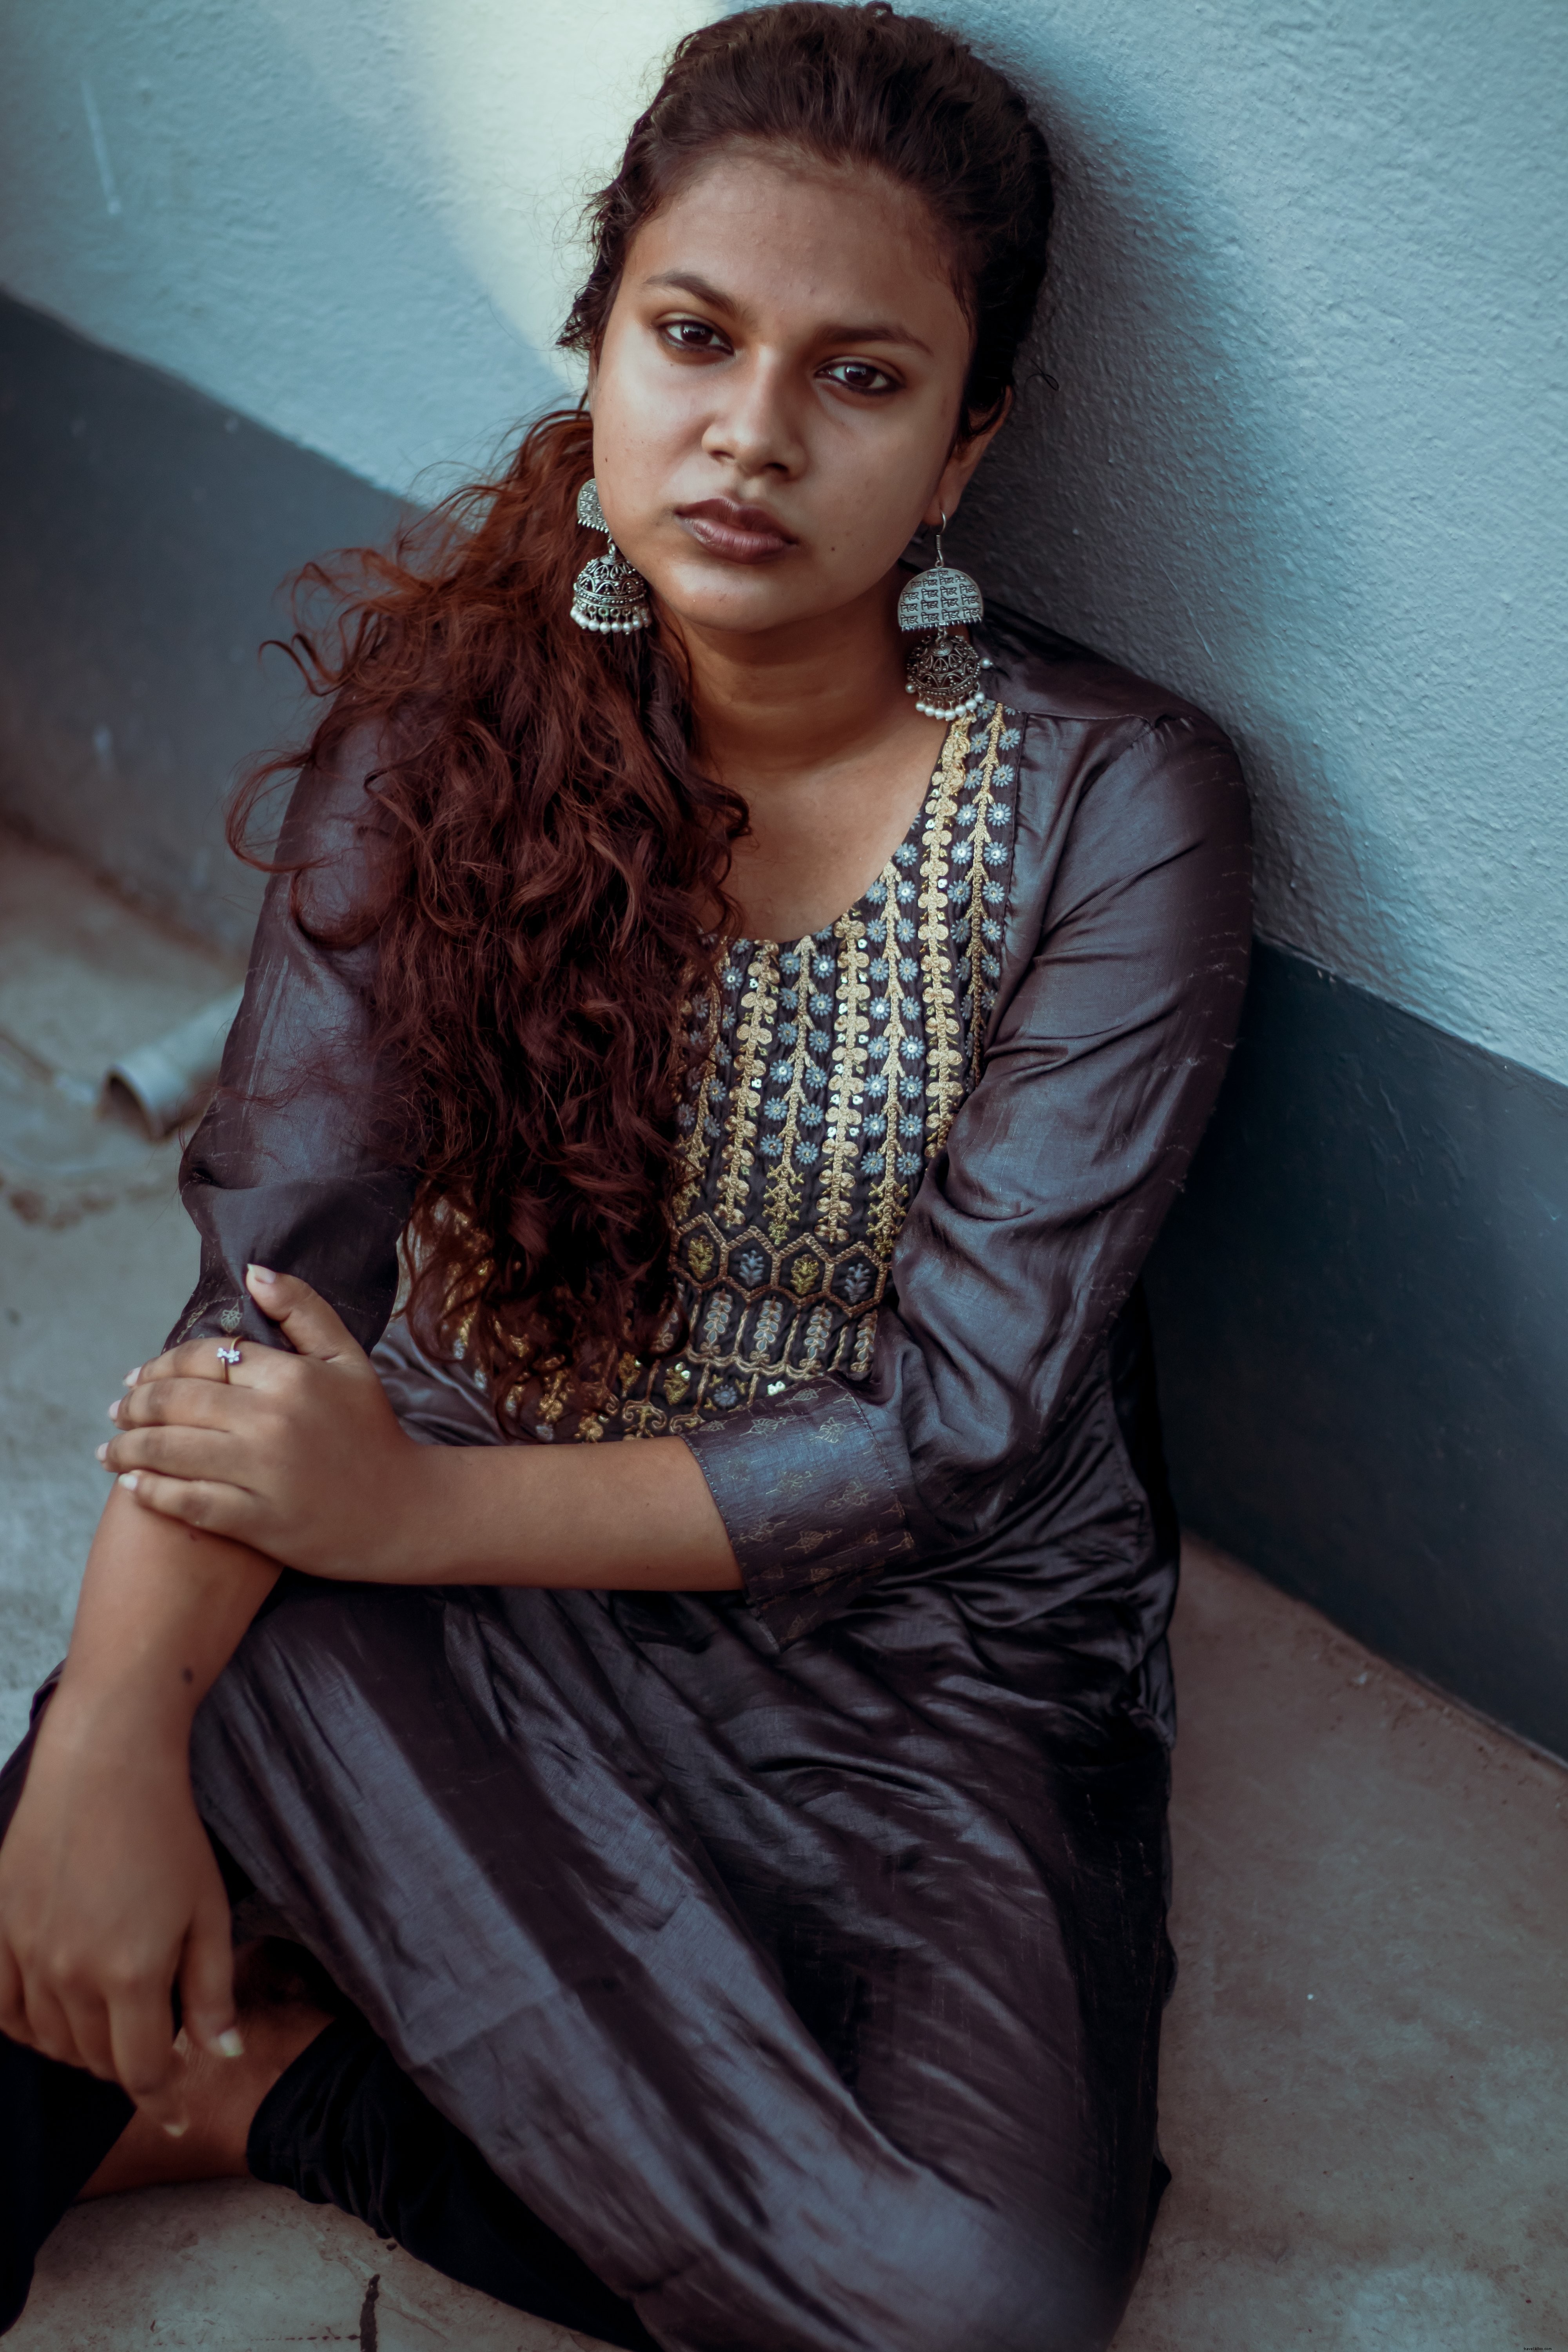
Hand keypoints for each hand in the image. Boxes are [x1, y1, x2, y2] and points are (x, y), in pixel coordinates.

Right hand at [0, 1687, 239, 2132]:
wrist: (104, 1765)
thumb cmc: (169, 1832)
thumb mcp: (209, 1911)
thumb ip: (212, 1990)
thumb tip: (221, 2053)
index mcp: (130, 1974)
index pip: (141, 2071)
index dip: (163, 2101)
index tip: (177, 2116)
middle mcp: (70, 1974)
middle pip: (95, 2059)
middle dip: (130, 2061)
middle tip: (155, 2041)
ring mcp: (26, 1953)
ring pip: (50, 2040)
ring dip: (83, 2045)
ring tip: (112, 2021)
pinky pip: (3, 2010)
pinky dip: (28, 2025)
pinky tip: (54, 2012)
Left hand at [102, 1266, 432, 1579]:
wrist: (404, 1512)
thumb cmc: (372, 1432)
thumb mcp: (350, 1359)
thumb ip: (304, 1310)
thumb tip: (252, 1271)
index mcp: (291, 1377)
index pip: (204, 1358)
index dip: (161, 1365)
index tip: (138, 1378)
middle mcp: (272, 1421)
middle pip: (176, 1402)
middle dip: (134, 1406)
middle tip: (117, 1412)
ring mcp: (262, 1473)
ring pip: (170, 1451)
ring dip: (126, 1448)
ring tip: (110, 1450)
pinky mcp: (256, 1521)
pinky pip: (186, 1501)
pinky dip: (151, 1491)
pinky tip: (133, 1485)